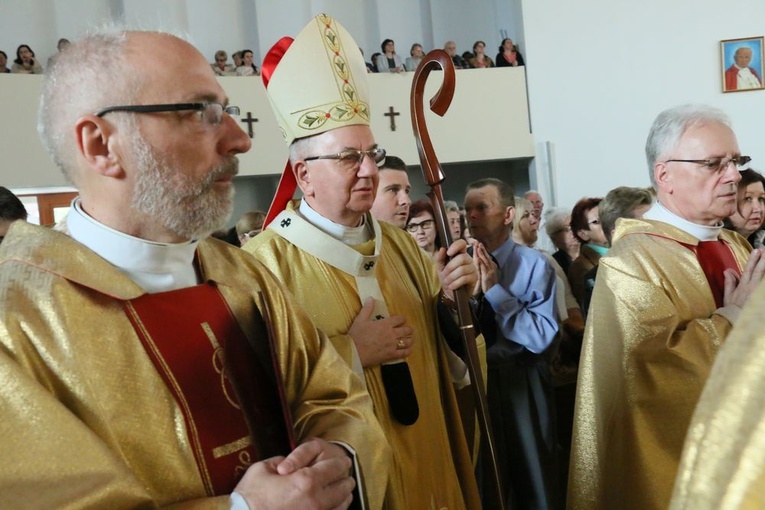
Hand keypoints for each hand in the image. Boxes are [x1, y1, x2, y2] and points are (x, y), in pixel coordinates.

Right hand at [235, 438, 354, 509]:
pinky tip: (334, 506)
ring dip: (344, 495)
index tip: (344, 461)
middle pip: (344, 487)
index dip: (341, 462)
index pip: (335, 468)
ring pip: (342, 504)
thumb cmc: (250, 496)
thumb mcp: (263, 469)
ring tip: (343, 490)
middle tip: (344, 475)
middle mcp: (317, 500)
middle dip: (345, 478)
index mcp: (306, 481)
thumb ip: (282, 460)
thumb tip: (290, 462)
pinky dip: (337, 509)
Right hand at [348, 297, 413, 366]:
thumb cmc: (356, 335)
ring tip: (411, 340)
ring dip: (410, 340)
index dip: (402, 319)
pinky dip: (408, 351)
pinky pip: (403, 353)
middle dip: (408, 329)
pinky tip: (409, 350)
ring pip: (406, 342)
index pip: (399, 319)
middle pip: (405, 330)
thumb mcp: (360, 319)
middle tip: (409, 330)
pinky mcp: (391, 355)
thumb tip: (371, 298)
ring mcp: (392, 345)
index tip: (403, 319)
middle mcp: (391, 334)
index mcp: (385, 324)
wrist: (353, 352)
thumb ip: (367, 308)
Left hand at [435, 239, 477, 294]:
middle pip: (462, 258)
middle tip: (445, 274)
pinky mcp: (475, 278)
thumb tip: (442, 249)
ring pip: (462, 269)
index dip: (456, 246)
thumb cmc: (447, 278)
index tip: (448, 253)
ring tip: (447, 281)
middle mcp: (468, 259)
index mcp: (459, 254)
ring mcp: (473, 268)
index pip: (461, 243)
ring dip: (451, 277)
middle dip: (450, 267)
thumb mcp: (440, 268)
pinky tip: (452, 286)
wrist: (451, 293)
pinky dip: (455, 283)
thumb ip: (439, 258)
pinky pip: (465, 278)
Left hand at [471, 242, 498, 293]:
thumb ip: (482, 265)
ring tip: (478, 248)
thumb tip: (478, 258)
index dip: (482, 249)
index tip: (478, 243)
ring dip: (482, 254)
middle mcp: (492, 267)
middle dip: (482, 249)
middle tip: (478, 242)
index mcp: (491, 265)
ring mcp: (490, 271)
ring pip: (485, 261)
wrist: (492, 292)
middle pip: (486, 256)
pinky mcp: (487, 276)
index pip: (486, 255)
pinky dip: (481, 263)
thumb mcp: (486, 272)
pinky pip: (484, 268)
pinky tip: (478, 259)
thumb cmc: (488, 282)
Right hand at [723, 247, 764, 308]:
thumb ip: (729, 282)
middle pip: (759, 271)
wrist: (735, 323)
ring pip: (764, 278)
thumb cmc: (732, 311)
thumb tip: (728, 270)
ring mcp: (758, 294)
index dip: (753, 260)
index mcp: (743, 286)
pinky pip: (763, 288)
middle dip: (763, 260)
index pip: (749, 270)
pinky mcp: (760, 299)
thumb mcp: (727, 296)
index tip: (757, 251)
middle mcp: (752, 288)